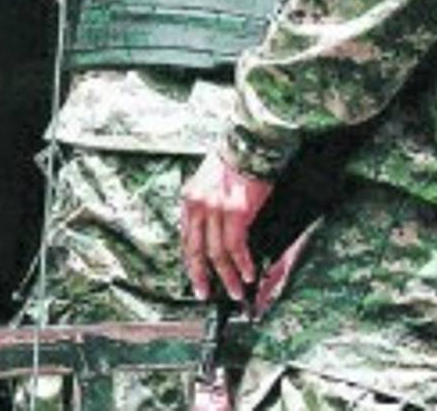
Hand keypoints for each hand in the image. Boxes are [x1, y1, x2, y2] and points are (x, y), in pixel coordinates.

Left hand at [180, 153, 272, 301]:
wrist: (250, 144)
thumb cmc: (235, 162)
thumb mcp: (208, 183)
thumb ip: (206, 208)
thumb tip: (213, 235)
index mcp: (189, 199)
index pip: (185, 238)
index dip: (190, 261)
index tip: (196, 277)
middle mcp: (197, 206)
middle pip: (195, 250)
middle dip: (200, 276)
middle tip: (205, 293)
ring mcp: (215, 210)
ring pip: (216, 253)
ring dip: (227, 276)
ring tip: (235, 291)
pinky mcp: (236, 212)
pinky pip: (235, 246)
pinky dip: (241, 264)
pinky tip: (247, 275)